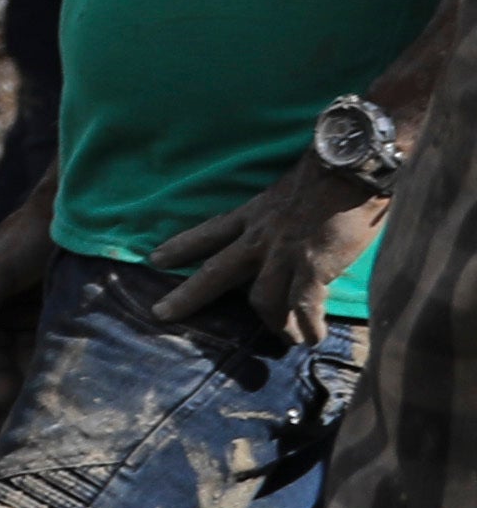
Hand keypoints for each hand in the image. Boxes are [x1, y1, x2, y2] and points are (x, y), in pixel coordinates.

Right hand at [0, 200, 59, 412]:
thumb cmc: (28, 236)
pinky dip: (53, 360)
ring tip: (39, 392)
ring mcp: (29, 313)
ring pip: (23, 353)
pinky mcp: (59, 314)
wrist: (75, 215)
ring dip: (28, 373)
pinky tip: (62, 374)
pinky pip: (52, 344)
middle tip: (8, 402)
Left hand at [158, 162, 385, 346]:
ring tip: (286, 339)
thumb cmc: (328, 175)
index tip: (155, 259)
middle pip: (215, 272)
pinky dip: (307, 325)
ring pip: (262, 299)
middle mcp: (260, 237)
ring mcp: (284, 254)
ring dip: (274, 324)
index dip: (181, 246)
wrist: (352, 168)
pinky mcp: (313, 267)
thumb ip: (280, 216)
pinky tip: (312, 338)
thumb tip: (291, 232)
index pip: (209, 232)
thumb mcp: (287, 191)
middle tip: (161, 314)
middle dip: (187, 295)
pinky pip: (303, 306)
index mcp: (254, 214)